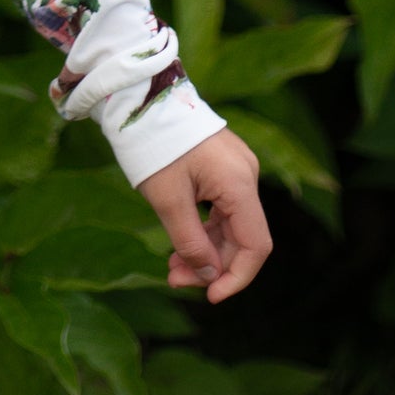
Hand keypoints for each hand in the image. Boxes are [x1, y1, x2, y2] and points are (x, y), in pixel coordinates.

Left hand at [133, 128, 270, 303]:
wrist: (140, 97)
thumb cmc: (151, 145)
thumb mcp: (167, 199)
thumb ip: (190, 241)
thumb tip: (209, 274)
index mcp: (240, 182)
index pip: (255, 245)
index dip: (236, 277)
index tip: (211, 297)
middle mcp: (247, 174)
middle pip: (241, 237)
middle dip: (211, 264)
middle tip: (174, 279)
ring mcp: (237, 168)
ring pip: (230, 224)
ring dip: (205, 249)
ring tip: (172, 267)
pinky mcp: (223, 166)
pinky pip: (222, 207)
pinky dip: (204, 228)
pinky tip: (180, 244)